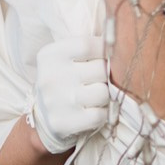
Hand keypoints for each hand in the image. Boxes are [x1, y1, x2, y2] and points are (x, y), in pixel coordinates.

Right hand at [29, 36, 110, 153]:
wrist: (44, 117)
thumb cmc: (64, 81)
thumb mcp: (65, 59)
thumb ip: (88, 48)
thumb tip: (120, 41)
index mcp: (50, 55)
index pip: (87, 44)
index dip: (105, 50)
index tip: (109, 55)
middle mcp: (51, 77)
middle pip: (100, 69)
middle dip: (108, 75)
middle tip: (103, 79)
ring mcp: (56, 101)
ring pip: (103, 93)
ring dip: (107, 95)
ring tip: (98, 94)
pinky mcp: (63, 123)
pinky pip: (100, 115)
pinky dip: (103, 113)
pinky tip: (95, 110)